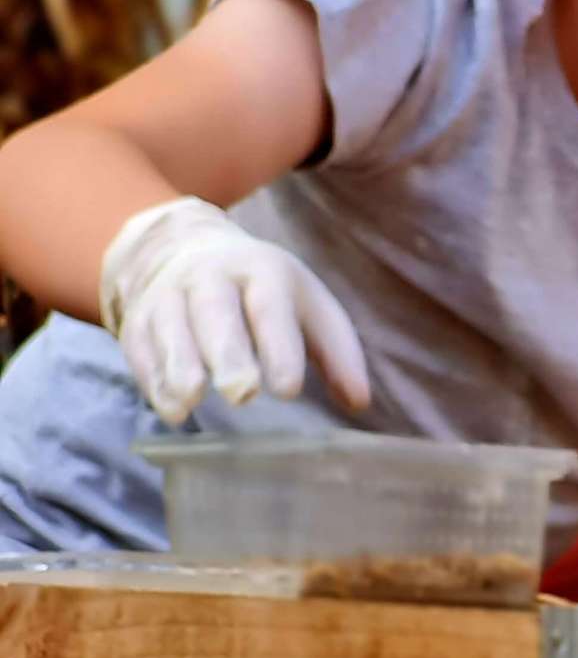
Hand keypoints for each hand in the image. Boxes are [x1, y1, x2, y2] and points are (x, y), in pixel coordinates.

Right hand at [98, 196, 370, 425]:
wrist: (180, 247)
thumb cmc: (263, 290)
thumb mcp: (306, 305)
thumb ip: (336, 352)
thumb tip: (359, 402)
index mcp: (263, 271)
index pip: (270, 306)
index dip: (280, 347)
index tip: (289, 389)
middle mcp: (211, 277)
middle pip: (215, 314)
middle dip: (228, 354)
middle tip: (242, 394)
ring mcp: (168, 295)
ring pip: (170, 330)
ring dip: (180, 369)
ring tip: (193, 403)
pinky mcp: (138, 318)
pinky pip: (141, 348)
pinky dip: (154, 381)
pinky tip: (172, 409)